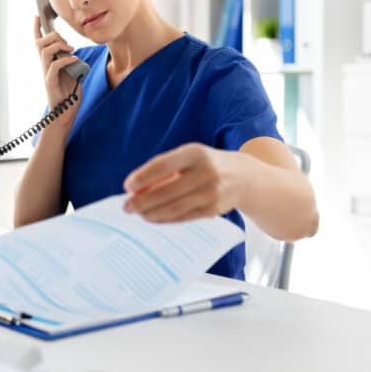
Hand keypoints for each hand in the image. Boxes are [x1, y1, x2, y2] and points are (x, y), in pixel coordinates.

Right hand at [32, 16, 82, 114]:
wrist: (64, 114)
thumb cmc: (68, 95)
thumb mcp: (72, 74)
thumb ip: (70, 63)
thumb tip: (73, 54)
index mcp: (49, 63)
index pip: (39, 43)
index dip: (36, 29)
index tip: (36, 17)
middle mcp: (45, 67)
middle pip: (40, 43)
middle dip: (52, 36)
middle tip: (66, 42)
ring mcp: (46, 74)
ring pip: (44, 51)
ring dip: (58, 45)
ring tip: (71, 49)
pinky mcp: (50, 83)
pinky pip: (54, 66)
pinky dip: (65, 59)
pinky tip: (74, 59)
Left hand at [122, 144, 245, 222]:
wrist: (244, 177)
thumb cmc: (206, 165)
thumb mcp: (189, 158)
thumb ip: (164, 171)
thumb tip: (135, 190)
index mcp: (195, 153)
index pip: (163, 165)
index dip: (143, 177)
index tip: (127, 187)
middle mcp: (205, 171)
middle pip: (167, 191)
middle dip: (142, 201)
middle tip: (126, 206)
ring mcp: (211, 192)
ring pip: (174, 207)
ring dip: (151, 212)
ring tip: (137, 213)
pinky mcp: (214, 209)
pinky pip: (184, 217)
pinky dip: (165, 219)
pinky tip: (152, 218)